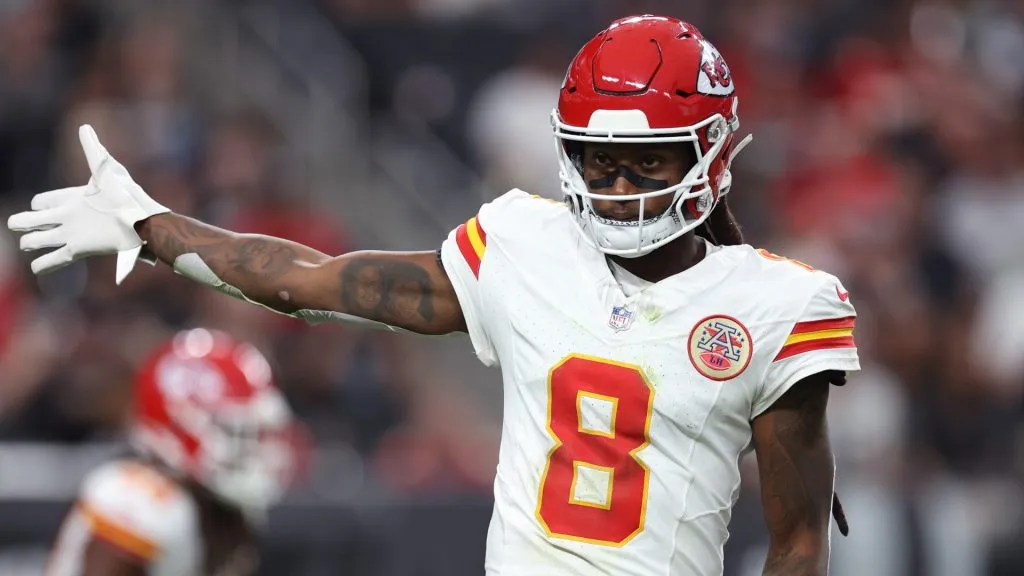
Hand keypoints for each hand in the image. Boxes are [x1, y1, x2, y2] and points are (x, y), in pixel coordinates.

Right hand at [8, 125, 168, 283]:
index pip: (43, 202)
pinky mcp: (79, 250)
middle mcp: (69, 218)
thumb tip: (84, 127)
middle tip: (19, 224)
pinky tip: (37, 267)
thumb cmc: (127, 194)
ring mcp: (72, 234)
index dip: (39, 204)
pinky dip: (43, 265)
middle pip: (34, 221)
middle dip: (23, 222)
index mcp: (73, 200)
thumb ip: (92, 150)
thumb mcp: (107, 170)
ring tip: (27, 244)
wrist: (142, 220)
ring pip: (39, 240)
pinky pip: (54, 259)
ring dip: (30, 242)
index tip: (40, 205)